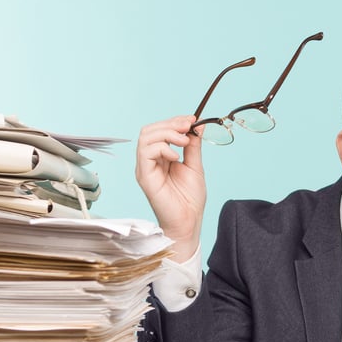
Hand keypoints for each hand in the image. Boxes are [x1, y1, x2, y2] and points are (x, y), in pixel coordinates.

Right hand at [135, 115, 205, 261]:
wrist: (188, 221)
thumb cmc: (190, 199)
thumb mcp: (195, 165)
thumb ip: (193, 146)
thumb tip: (197, 126)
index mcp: (160, 157)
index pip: (159, 130)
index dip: (175, 121)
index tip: (192, 120)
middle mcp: (149, 160)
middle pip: (149, 130)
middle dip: (170, 124)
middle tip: (188, 127)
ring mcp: (145, 168)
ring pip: (145, 138)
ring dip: (167, 133)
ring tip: (183, 141)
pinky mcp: (144, 176)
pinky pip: (146, 153)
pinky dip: (162, 148)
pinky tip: (176, 157)